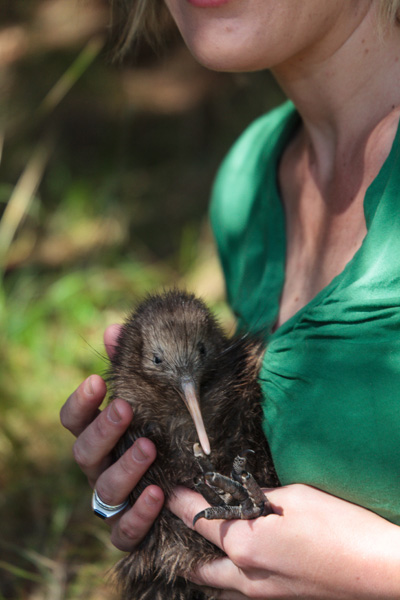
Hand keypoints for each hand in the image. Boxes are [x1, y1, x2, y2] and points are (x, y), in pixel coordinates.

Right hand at [60, 324, 163, 551]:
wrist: (198, 479)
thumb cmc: (169, 428)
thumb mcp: (156, 395)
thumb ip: (133, 365)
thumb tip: (114, 329)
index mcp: (102, 436)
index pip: (74, 420)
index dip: (81, 402)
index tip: (98, 380)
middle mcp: (101, 467)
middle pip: (84, 453)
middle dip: (103, 430)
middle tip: (126, 409)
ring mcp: (115, 500)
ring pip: (104, 490)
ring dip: (125, 468)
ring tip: (150, 447)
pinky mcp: (132, 529)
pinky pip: (125, 531)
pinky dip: (139, 515)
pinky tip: (159, 493)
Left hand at [168, 483, 399, 598]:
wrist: (378, 569)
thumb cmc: (338, 526)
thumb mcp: (293, 496)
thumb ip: (257, 497)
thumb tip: (239, 495)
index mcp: (244, 544)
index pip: (199, 519)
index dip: (180, 501)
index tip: (168, 489)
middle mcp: (246, 574)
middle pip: (200, 560)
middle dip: (185, 540)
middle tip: (180, 518)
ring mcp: (262, 592)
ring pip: (216, 583)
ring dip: (204, 564)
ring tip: (200, 545)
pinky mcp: (279, 598)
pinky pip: (237, 590)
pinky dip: (225, 578)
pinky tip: (232, 563)